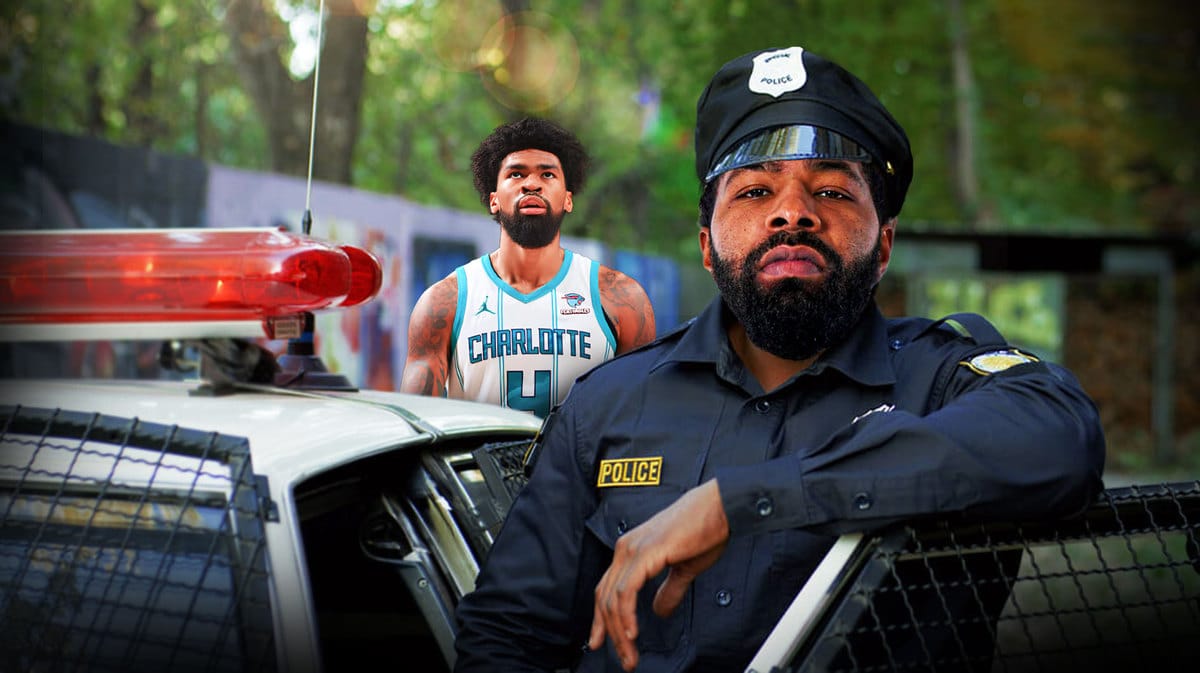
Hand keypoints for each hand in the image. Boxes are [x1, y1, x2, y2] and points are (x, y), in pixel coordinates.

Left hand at [587, 479, 729, 670]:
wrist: (720, 507)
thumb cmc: (705, 529)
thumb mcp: (683, 567)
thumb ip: (669, 590)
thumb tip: (659, 610)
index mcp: (631, 550)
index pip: (607, 590)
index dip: (602, 619)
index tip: (602, 641)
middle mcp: (626, 549)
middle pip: (606, 598)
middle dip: (610, 633)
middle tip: (623, 658)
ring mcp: (633, 549)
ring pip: (613, 598)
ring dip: (619, 631)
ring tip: (629, 652)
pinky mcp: (646, 553)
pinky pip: (627, 590)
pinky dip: (626, 614)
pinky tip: (632, 632)